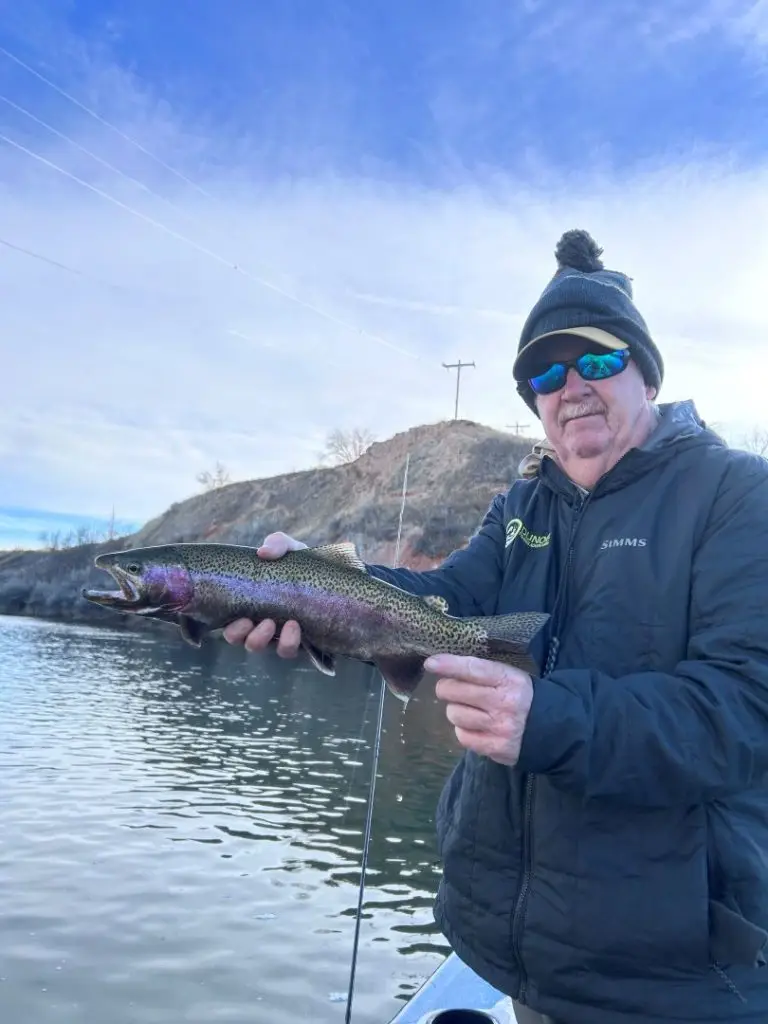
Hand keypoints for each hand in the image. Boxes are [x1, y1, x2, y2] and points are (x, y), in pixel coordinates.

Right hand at [223, 532, 306, 656]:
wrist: (336, 576)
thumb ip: (277, 543)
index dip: (230, 626)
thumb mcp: (290, 549)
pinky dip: (287, 641)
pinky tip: (294, 626)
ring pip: (262, 648)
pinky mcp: (300, 643)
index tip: (239, 616)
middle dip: (242, 634)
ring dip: (261, 639)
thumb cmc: (303, 563)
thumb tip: (262, 553)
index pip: (231, 623)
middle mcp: (262, 623)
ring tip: (273, 624)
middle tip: (252, 621)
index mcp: (252, 604)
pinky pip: (287, 651)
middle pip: (241, 640)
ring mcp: (280, 635)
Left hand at [425, 654, 533, 765]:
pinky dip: (464, 731)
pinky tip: (476, 727)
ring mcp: (499, 727)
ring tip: (470, 710)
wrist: (555, 729)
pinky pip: (462, 737)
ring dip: (456, 711)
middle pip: (455, 692)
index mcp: (508, 680)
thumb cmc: (524, 697)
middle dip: (447, 689)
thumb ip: (483, 672)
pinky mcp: (496, 747)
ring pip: (455, 714)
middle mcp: (503, 702)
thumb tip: (446, 668)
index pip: (473, 669)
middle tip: (452, 690)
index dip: (449, 665)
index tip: (430, 663)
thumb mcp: (511, 677)